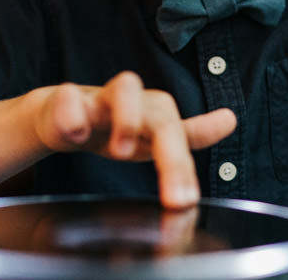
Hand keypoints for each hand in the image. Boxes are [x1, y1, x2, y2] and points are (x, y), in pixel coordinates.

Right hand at [31, 71, 235, 207]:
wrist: (57, 114)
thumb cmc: (110, 127)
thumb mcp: (150, 139)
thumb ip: (190, 134)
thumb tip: (231, 119)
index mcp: (155, 115)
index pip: (183, 133)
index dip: (205, 137)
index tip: (229, 122)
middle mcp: (135, 102)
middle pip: (162, 117)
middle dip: (172, 157)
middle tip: (178, 198)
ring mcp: (100, 99)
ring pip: (125, 88)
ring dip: (129, 117)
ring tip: (122, 151)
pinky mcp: (65, 100)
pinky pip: (70, 98)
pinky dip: (74, 114)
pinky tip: (76, 134)